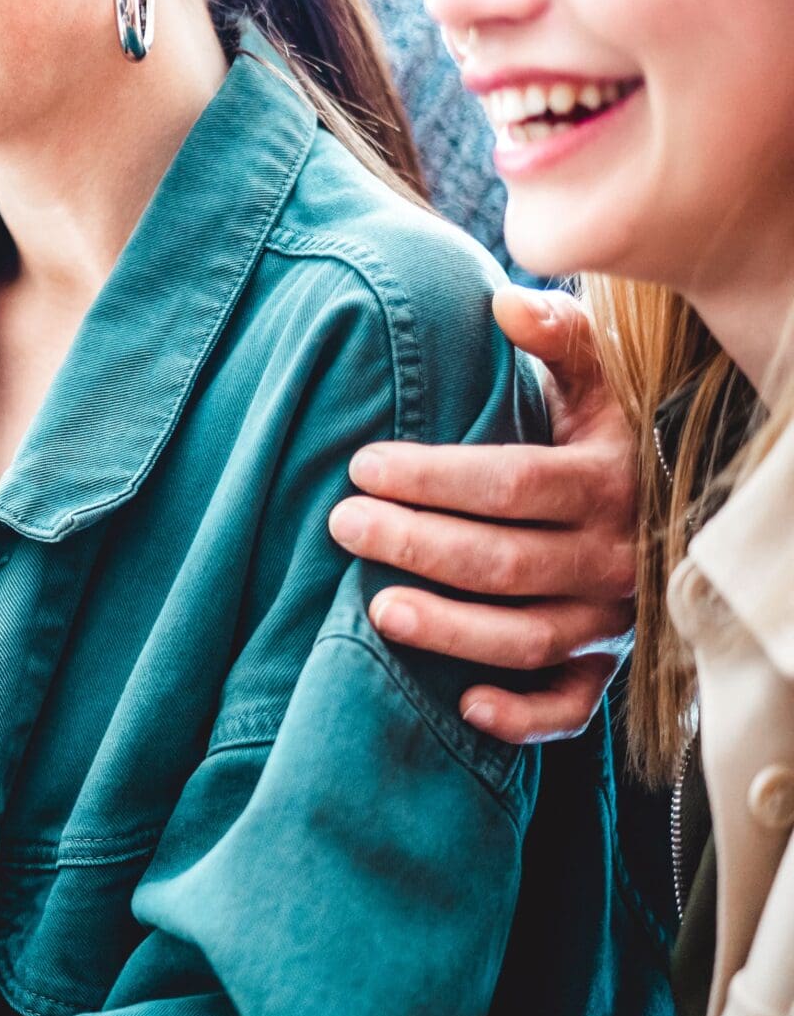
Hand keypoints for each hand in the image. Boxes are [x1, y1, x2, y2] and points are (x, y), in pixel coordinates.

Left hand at [329, 287, 636, 743]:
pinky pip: (570, 706)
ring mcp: (608, 618)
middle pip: (506, 560)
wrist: (671, 506)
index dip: (435, 478)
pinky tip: (463, 704)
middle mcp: (612, 556)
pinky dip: (522, 716)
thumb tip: (505, 299)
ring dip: (450, 628)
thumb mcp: (598, 384)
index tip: (362, 466)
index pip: (514, 482)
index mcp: (606, 482)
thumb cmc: (606, 438)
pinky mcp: (602, 665)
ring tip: (375, 609)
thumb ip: (560, 339)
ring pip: (526, 636)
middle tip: (342, 525)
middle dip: (417, 544)